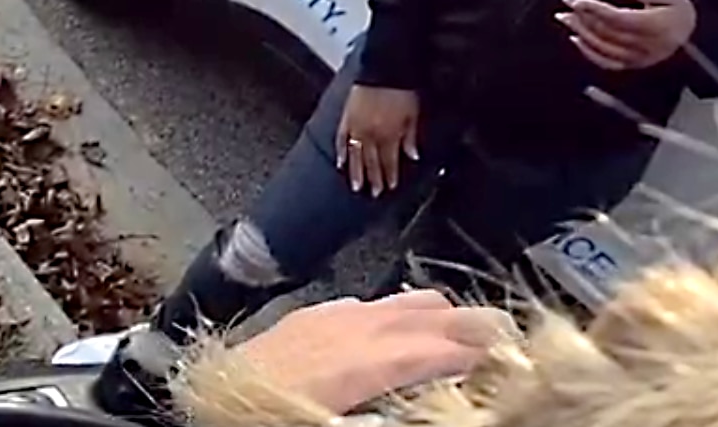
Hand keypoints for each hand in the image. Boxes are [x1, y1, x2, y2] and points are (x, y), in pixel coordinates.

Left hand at [226, 291, 515, 412]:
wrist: (207, 398)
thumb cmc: (267, 415)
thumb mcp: (338, 421)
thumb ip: (391, 412)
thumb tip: (432, 405)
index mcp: (364, 360)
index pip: (438, 349)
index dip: (478, 352)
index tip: (510, 357)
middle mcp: (354, 328)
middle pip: (431, 315)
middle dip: (473, 325)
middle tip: (508, 338)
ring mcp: (334, 316)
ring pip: (405, 302)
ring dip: (442, 315)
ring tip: (468, 334)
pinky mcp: (315, 315)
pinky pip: (373, 304)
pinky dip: (404, 314)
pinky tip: (407, 329)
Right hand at [335, 84, 419, 196]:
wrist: (383, 68)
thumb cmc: (400, 88)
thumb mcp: (413, 114)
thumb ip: (411, 137)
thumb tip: (413, 156)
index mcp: (389, 134)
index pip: (389, 161)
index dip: (390, 175)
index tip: (390, 187)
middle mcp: (372, 134)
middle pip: (372, 162)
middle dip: (374, 179)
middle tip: (374, 194)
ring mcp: (356, 127)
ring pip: (356, 156)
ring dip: (356, 173)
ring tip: (357, 187)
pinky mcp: (346, 118)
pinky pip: (341, 140)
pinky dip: (341, 153)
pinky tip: (340, 164)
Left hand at [559, 0, 696, 70]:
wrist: (696, 41)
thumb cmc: (682, 14)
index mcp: (654, 26)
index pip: (615, 17)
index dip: (593, 8)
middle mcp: (645, 45)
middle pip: (606, 32)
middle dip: (583, 17)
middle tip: (566, 5)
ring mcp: (638, 58)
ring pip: (603, 47)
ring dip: (582, 32)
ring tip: (567, 18)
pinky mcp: (634, 65)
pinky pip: (607, 62)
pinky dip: (589, 52)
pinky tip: (577, 39)